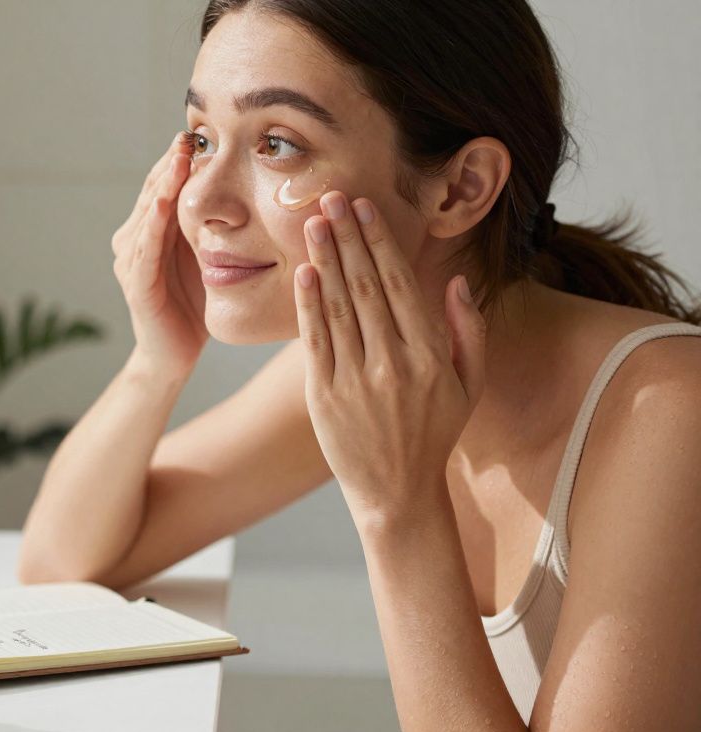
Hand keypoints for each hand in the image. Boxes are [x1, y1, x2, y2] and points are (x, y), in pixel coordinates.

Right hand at [111, 133, 207, 377]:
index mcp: (151, 229)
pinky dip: (154, 223)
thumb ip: (214, 222)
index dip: (181, 158)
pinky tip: (165, 203)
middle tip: (191, 132)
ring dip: (163, 183)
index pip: (165, 183)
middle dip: (172, 161)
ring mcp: (131, 261)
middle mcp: (134, 239)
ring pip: (147, 212)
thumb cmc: (195, 303)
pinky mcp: (136, 284)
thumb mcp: (208, 253)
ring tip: (180, 156)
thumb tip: (250, 186)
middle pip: (153, 190)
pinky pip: (144, 248)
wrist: (174, 355)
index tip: (203, 130)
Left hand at [292, 191, 486, 529]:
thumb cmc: (434, 433)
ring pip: (338, 305)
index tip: (364, 209)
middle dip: (347, 237)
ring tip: (313, 222)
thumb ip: (469, 331)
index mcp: (431, 355)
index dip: (381, 241)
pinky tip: (303, 272)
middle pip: (366, 285)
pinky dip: (308, 303)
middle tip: (331, 197)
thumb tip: (455, 281)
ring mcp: (357, 379)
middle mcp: (394, 363)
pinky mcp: (324, 395)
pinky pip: (315, 340)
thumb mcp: (468, 385)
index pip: (402, 284)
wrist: (396, 492)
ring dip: (325, 259)